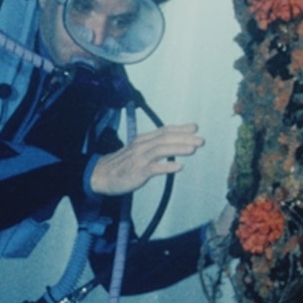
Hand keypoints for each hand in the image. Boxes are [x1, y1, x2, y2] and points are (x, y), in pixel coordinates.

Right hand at [88, 122, 204, 197]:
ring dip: (178, 148)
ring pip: (161, 150)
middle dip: (184, 138)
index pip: (164, 130)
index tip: (195, 127)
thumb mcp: (138, 150)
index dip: (180, 128)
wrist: (101, 175)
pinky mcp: (137, 172)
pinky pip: (154, 168)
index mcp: (142, 140)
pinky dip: (167, 167)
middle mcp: (142, 146)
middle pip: (165, 138)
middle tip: (201, 140)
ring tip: (193, 149)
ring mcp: (139, 159)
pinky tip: (179, 167)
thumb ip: (155, 146)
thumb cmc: (123, 164)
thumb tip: (174, 143)